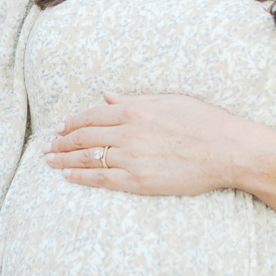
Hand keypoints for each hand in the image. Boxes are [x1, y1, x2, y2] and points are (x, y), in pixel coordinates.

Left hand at [44, 91, 268, 196]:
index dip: (72, 122)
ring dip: (64, 160)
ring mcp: (131, 158)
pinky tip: (68, 177)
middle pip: (84, 136)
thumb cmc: (205, 122)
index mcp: (134, 109)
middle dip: (61, 142)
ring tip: (49, 161)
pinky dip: (81, 177)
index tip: (60, 128)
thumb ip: (133, 99)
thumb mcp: (168, 101)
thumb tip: (107, 95)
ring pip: (88, 158)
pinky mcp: (139, 180)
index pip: (92, 115)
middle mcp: (128, 132)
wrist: (228, 150)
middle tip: (47, 147)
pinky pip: (101, 179)